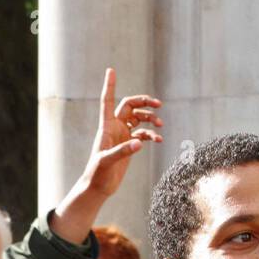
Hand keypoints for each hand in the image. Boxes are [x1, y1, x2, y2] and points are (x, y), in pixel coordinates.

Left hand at [51, 67, 163, 242]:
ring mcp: (122, 135)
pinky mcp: (129, 145)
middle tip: (157, 105)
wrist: (99, 188)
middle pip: (130, 105)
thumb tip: (140, 142)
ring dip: (150, 118)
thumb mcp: (107, 162)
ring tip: (160, 125)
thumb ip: (123, 151)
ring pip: (138, 118)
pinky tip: (159, 140)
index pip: (107, 101)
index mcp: (106, 127)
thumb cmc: (97, 174)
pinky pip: (143, 133)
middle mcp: (114, 128)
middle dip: (144, 102)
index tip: (111, 70)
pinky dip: (152, 134)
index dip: (109, 86)